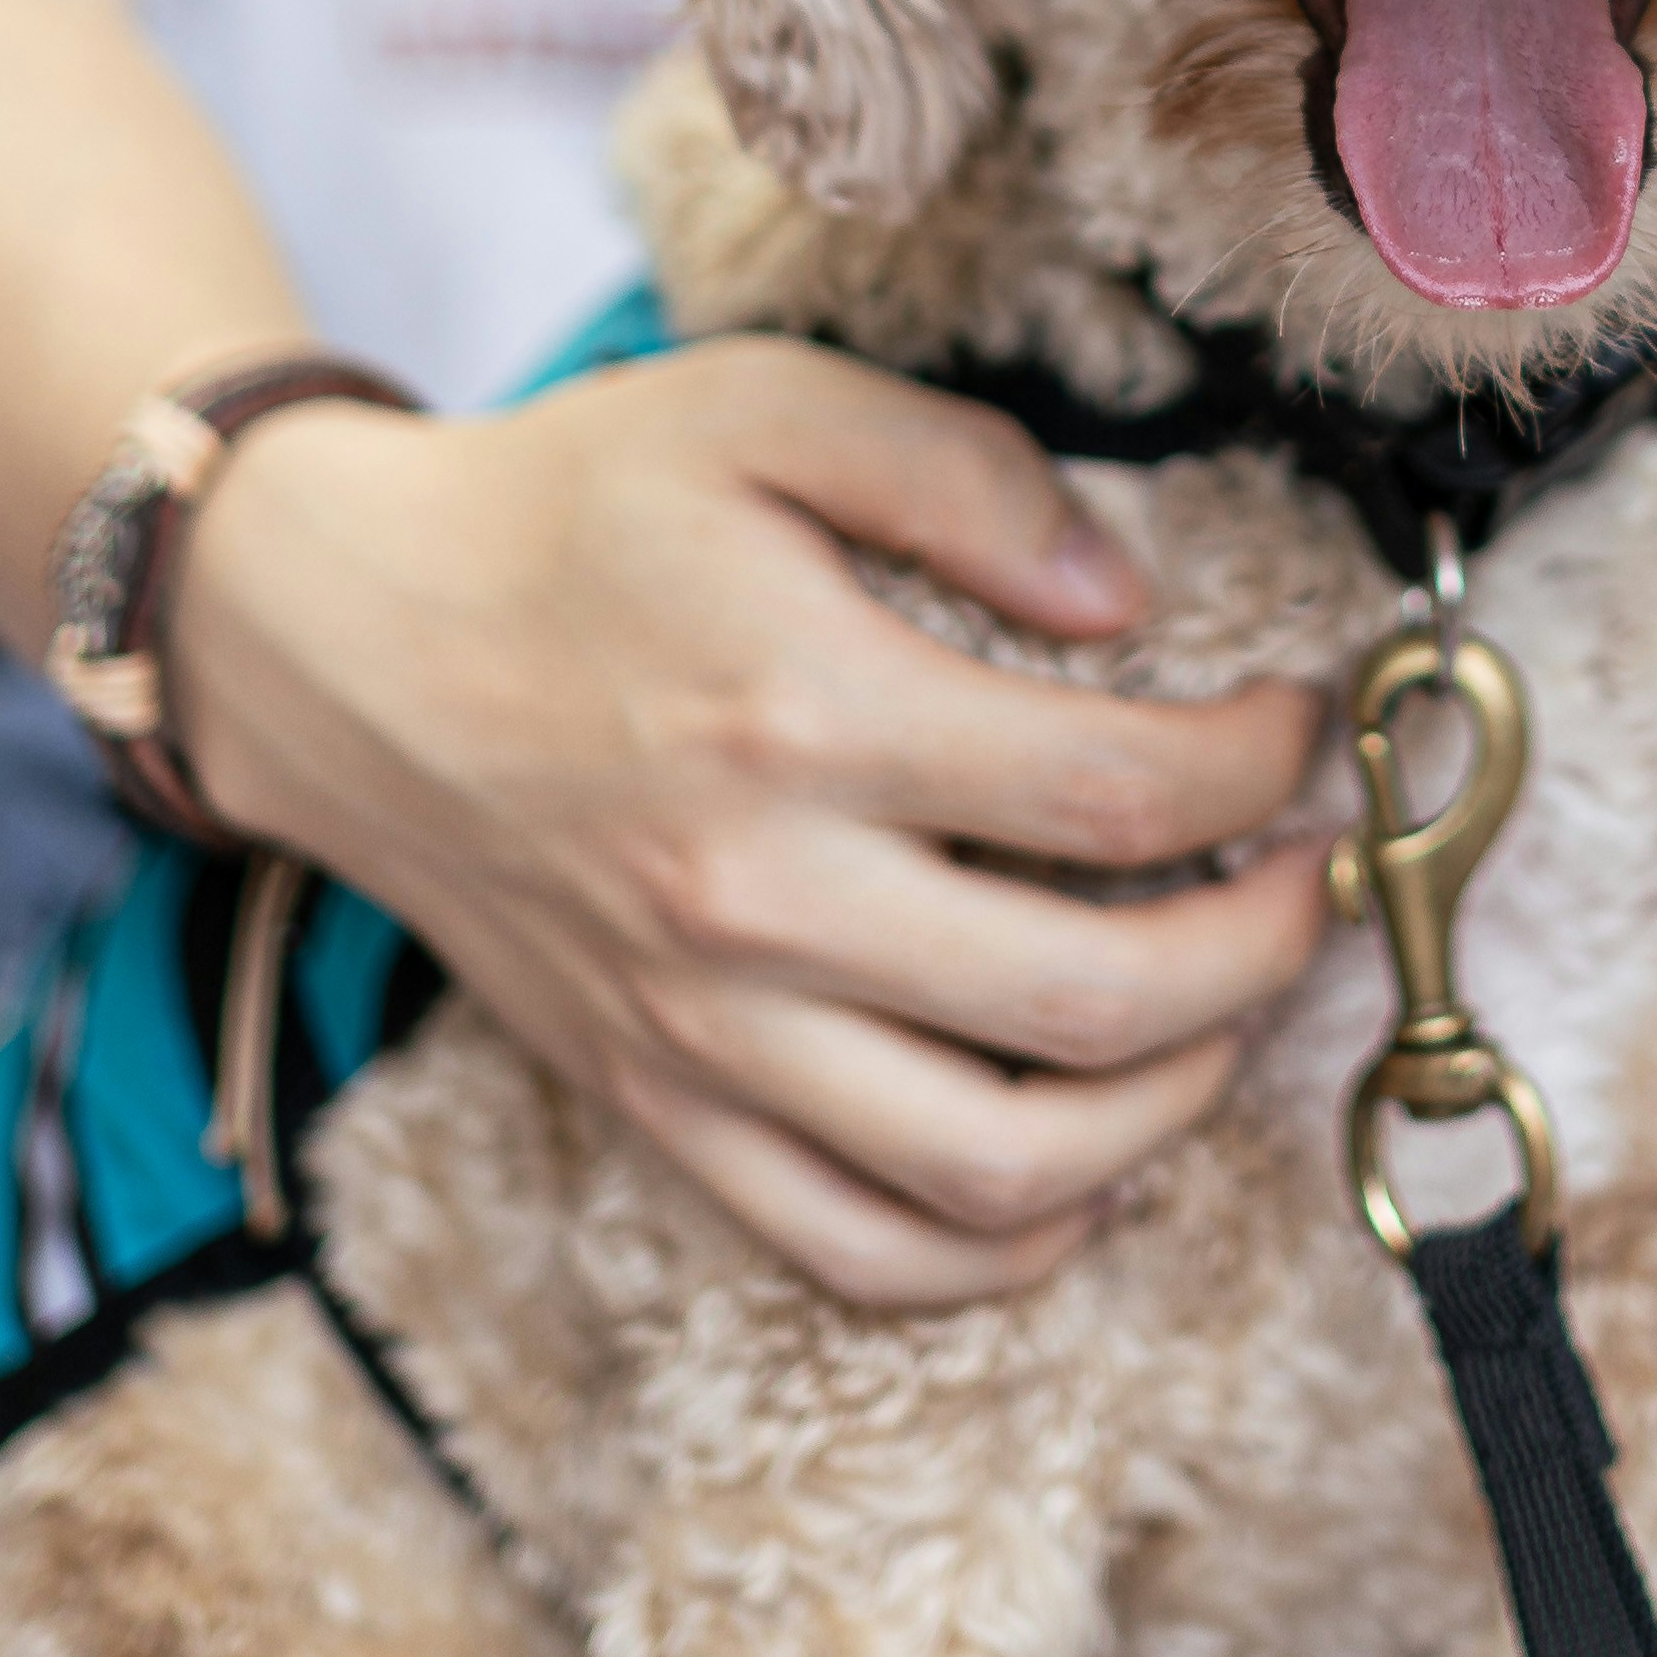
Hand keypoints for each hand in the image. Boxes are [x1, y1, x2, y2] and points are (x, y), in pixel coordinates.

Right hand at [175, 343, 1331, 1311]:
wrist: (344, 642)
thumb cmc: (572, 509)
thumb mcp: (765, 406)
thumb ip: (964, 473)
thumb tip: (1125, 601)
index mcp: (801, 714)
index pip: (1109, 792)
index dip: (1258, 770)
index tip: (1304, 728)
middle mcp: (757, 903)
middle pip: (1089, 1004)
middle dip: (1259, 951)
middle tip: (1312, 884)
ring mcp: (704, 1034)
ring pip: (994, 1169)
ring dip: (1164, 1113)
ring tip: (1226, 1017)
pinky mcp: (658, 1109)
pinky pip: (854, 1249)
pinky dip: (997, 1249)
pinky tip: (1082, 1174)